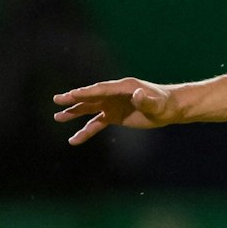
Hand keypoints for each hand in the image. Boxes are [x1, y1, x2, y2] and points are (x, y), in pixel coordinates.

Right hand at [52, 78, 181, 144]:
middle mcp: (114, 94)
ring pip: (89, 109)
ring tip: (57, 117)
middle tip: (57, 100)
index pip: (101, 89)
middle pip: (91, 96)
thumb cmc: (164, 104)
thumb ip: (146, 100)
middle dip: (74, 98)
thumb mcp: (157, 104)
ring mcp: (112, 105)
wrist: (169, 109)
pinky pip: (96, 124)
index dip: (86, 92)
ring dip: (74, 113)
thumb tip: (138, 94)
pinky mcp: (114, 116)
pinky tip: (74, 140)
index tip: (72, 95)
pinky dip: (85, 131)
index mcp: (123, 87)